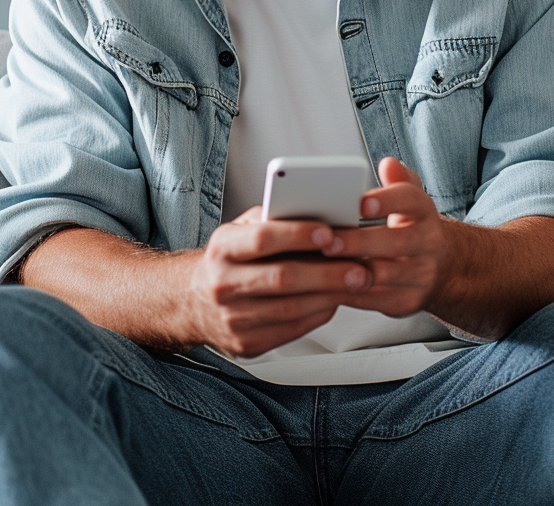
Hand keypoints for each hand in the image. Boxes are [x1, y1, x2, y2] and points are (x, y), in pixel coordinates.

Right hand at [185, 209, 372, 357]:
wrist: (194, 301)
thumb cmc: (229, 259)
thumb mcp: (240, 229)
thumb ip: (272, 219)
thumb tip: (317, 210)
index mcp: (222, 248)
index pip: (262, 239)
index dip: (297, 235)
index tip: (329, 232)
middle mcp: (223, 284)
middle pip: (282, 278)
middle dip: (327, 273)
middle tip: (359, 267)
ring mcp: (233, 318)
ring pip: (290, 308)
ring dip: (329, 296)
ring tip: (355, 283)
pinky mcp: (247, 343)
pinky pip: (291, 329)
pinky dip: (318, 314)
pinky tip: (333, 300)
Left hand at [321, 157, 448, 317]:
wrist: (442, 269)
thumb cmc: (412, 227)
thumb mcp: (410, 200)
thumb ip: (397, 181)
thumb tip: (388, 163)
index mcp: (424, 212)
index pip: (410, 200)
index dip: (386, 201)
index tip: (360, 203)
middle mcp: (428, 242)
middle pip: (394, 242)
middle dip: (358, 242)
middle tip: (328, 240)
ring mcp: (420, 275)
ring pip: (382, 274)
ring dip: (349, 271)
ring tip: (319, 265)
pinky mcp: (406, 301)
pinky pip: (373, 298)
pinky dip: (346, 292)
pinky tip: (323, 285)